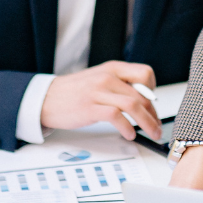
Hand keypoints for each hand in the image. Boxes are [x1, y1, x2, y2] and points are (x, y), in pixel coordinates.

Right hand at [41, 61, 161, 141]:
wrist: (46, 98)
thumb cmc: (74, 92)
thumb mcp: (99, 80)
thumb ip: (119, 85)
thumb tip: (143, 100)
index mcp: (112, 68)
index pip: (146, 73)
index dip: (153, 91)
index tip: (152, 106)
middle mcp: (107, 77)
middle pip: (142, 94)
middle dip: (153, 114)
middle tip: (156, 127)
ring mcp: (98, 91)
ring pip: (133, 105)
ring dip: (147, 123)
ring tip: (151, 133)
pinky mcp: (90, 107)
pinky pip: (116, 116)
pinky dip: (127, 127)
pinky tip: (130, 134)